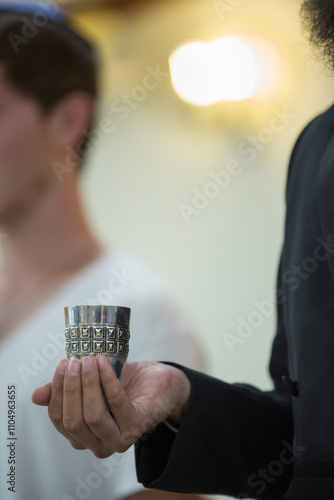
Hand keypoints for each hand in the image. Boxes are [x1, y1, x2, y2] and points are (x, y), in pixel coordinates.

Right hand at [31, 355, 190, 458]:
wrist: (160, 381)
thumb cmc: (125, 382)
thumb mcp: (91, 383)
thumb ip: (65, 390)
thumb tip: (36, 395)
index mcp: (83, 436)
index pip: (59, 419)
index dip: (56, 392)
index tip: (61, 365)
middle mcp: (99, 444)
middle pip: (73, 420)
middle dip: (70, 387)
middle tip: (74, 361)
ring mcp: (119, 439)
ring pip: (93, 415)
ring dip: (88, 384)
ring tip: (88, 360)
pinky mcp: (137, 425)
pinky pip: (116, 403)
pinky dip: (107, 380)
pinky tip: (104, 363)